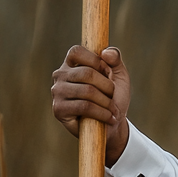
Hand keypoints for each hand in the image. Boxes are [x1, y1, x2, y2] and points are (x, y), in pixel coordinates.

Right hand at [51, 45, 131, 165]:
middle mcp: (60, 75)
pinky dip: (102, 113)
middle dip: (107, 86)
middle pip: (87, 73)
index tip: (108, 74)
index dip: (96, 61)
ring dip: (107, 102)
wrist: (113, 125)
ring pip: (87, 91)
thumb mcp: (119, 75)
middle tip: (113, 97)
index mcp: (71, 63)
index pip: (76, 51)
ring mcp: (58, 92)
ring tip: (113, 110)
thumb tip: (105, 52)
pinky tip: (109, 118)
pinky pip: (84, 106)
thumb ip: (115, 59)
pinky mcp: (59, 109)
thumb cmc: (114, 97)